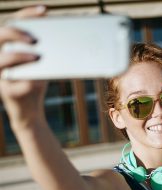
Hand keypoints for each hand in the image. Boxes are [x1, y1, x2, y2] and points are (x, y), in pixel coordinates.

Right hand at [0, 6, 47, 129]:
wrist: (31, 109)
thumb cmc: (36, 83)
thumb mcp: (42, 64)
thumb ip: (44, 50)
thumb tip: (58, 33)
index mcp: (10, 45)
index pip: (15, 23)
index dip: (28, 14)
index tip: (44, 11)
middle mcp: (0, 54)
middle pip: (2, 33)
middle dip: (18, 32)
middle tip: (36, 39)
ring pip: (1, 56)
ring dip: (20, 55)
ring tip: (38, 57)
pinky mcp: (3, 88)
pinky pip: (8, 79)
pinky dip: (22, 78)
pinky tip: (32, 78)